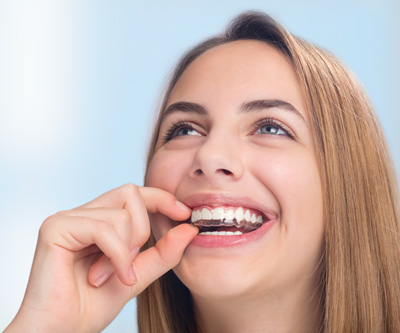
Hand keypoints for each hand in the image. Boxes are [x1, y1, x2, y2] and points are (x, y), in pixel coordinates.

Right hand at [5, 184, 197, 331]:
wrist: (61, 331)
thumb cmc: (92, 304)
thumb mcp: (139, 274)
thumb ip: (164, 252)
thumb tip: (190, 228)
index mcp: (98, 219)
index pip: (134, 194)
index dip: (161, 198)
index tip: (185, 213)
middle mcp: (82, 213)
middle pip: (130, 194)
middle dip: (143, 228)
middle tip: (133, 260)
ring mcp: (67, 217)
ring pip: (120, 215)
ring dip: (126, 250)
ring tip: (111, 275)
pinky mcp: (56, 227)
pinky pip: (104, 229)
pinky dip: (117, 255)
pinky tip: (109, 277)